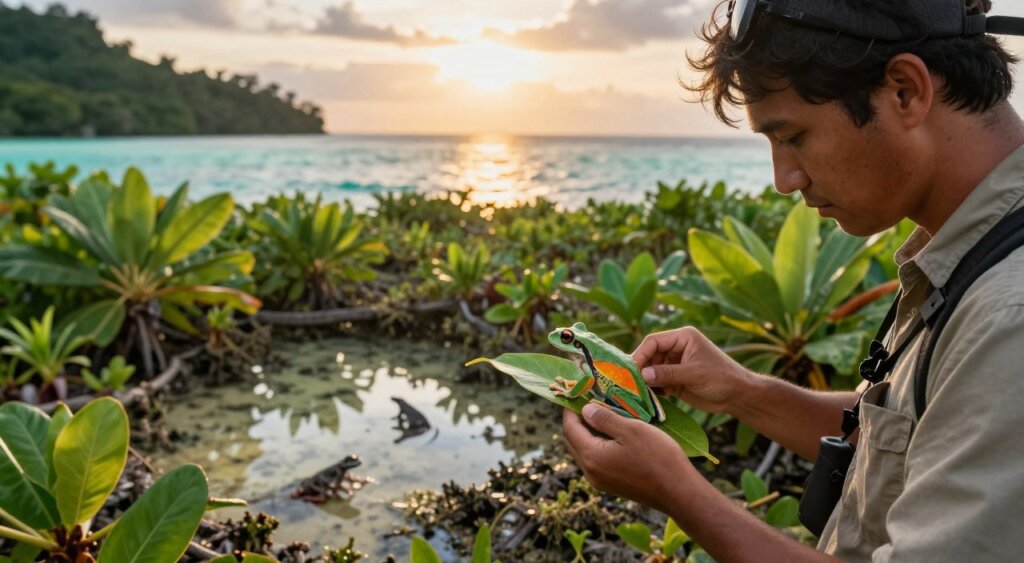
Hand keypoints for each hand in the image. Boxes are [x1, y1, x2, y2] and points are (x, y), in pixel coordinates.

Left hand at [562, 403, 698, 513]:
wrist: (679, 492)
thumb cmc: (657, 457)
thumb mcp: (631, 430)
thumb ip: (604, 419)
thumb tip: (584, 410)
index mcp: (591, 456)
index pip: (569, 428)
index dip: (571, 409)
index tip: (579, 393)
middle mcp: (590, 472)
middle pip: (573, 441)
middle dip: (578, 420)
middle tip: (592, 401)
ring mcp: (600, 481)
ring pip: (584, 451)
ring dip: (589, 433)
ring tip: (605, 415)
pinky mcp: (612, 485)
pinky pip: (596, 461)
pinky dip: (599, 445)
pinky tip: (614, 435)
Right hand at [632, 326, 752, 413]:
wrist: (738, 396)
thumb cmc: (721, 378)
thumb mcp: (694, 373)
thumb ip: (668, 373)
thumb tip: (643, 374)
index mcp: (683, 338)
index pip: (654, 341)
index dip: (641, 354)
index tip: (631, 369)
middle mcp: (676, 348)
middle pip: (650, 355)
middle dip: (641, 368)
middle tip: (630, 383)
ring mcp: (675, 364)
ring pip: (651, 370)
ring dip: (645, 380)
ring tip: (638, 392)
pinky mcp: (675, 380)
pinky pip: (658, 382)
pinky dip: (652, 389)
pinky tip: (648, 397)